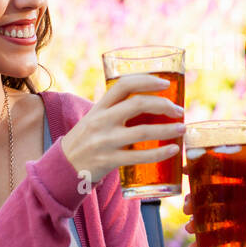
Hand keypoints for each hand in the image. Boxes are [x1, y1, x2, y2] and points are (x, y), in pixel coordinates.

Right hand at [61, 74, 184, 184]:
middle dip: (164, 105)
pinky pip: (140, 157)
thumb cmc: (87, 139)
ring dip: (168, 129)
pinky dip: (160, 153)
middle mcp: (101, 120)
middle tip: (179, 110)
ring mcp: (105, 141)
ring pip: (143, 131)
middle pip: (138, 104)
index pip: (124, 84)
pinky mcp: (109, 160)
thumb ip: (116, 109)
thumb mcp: (95, 118)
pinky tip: (173, 150)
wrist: (64, 166)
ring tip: (182, 129)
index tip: (166, 84)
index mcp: (99, 106)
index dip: (147, 80)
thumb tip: (150, 102)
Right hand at [182, 176, 245, 246]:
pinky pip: (223, 237)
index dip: (203, 170)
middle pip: (211, 196)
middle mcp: (241, 197)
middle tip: (186, 207)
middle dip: (195, 201)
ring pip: (214, 217)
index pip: (223, 171)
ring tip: (189, 228)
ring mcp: (240, 216)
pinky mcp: (243, 234)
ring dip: (198, 222)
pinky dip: (209, 243)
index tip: (186, 170)